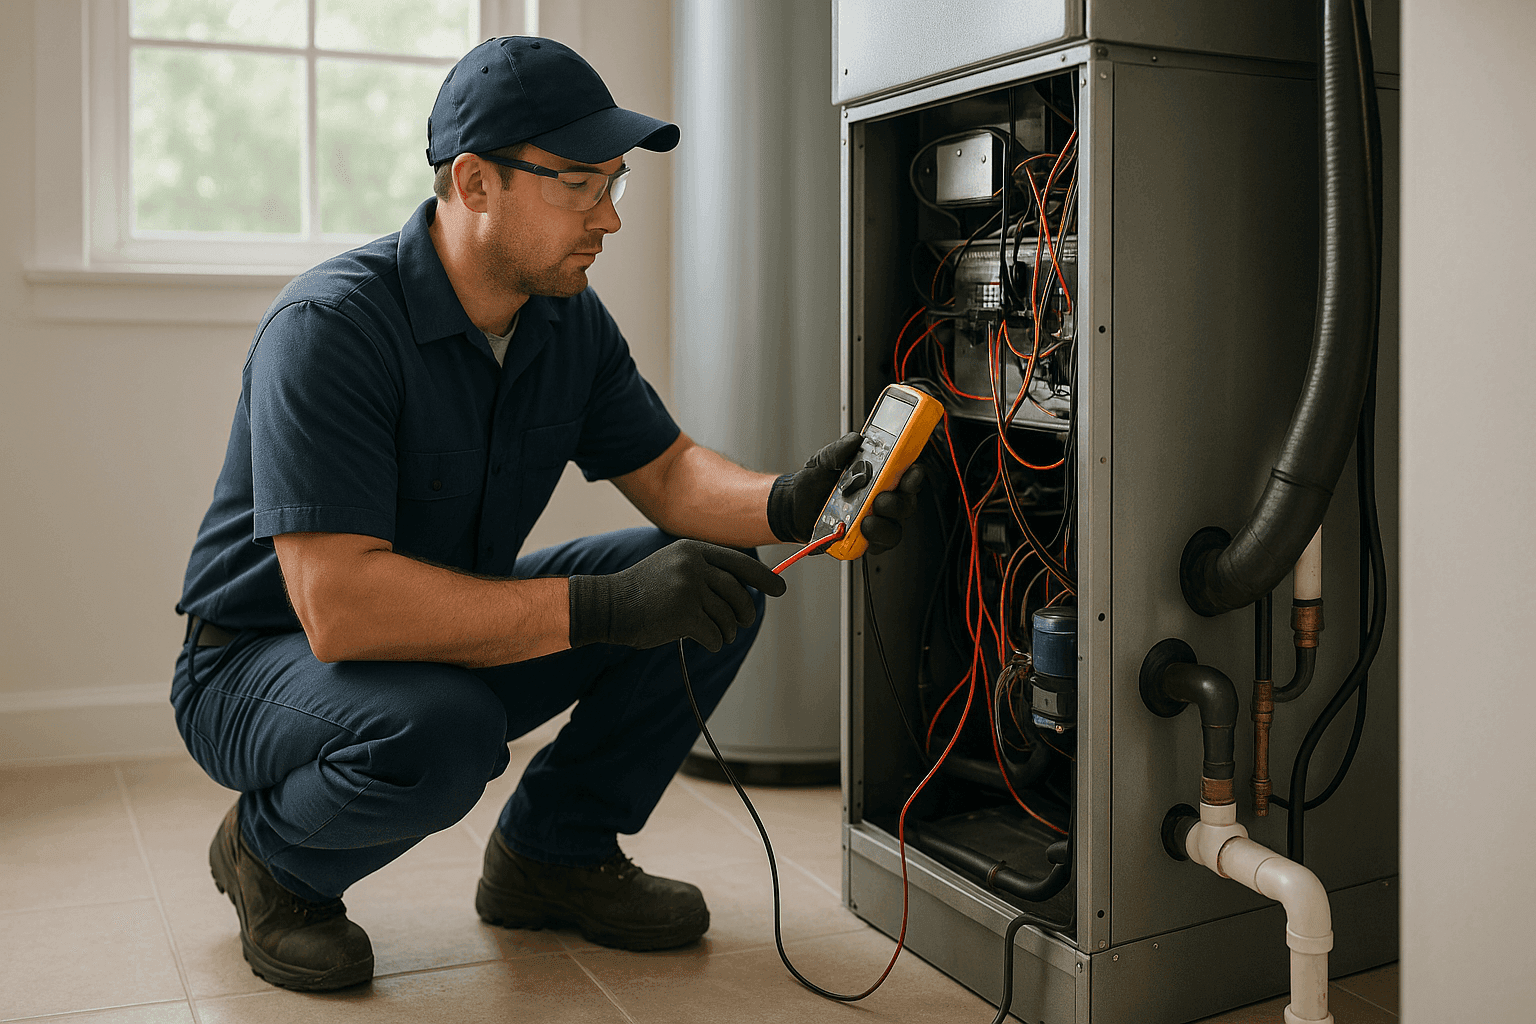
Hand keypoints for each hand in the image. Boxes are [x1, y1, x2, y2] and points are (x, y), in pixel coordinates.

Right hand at [568, 539, 786, 651]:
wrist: (609, 606)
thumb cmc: (643, 591)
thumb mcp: (674, 566)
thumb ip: (705, 572)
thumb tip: (744, 590)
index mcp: (693, 550)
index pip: (739, 563)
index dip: (763, 577)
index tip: (779, 589)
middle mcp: (693, 566)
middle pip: (738, 593)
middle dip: (745, 612)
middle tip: (742, 623)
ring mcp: (688, 589)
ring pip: (728, 617)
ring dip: (728, 631)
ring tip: (718, 634)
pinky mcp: (683, 615)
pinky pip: (715, 635)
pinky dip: (715, 643)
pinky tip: (706, 642)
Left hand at [766, 433, 926, 554]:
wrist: (794, 506)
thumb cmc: (815, 482)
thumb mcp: (824, 460)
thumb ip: (839, 449)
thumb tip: (855, 440)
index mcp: (880, 477)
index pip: (907, 476)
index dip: (914, 475)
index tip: (910, 473)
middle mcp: (882, 499)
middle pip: (905, 504)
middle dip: (898, 503)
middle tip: (881, 499)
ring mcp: (876, 521)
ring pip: (894, 528)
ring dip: (884, 525)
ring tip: (867, 521)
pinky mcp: (865, 540)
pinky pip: (877, 545)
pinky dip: (871, 541)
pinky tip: (859, 533)